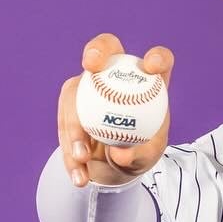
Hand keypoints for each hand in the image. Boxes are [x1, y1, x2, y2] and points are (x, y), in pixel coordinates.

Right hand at [58, 34, 173, 187]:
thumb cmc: (139, 153)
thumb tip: (119, 152)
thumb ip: (138, 155)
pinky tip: (78, 174)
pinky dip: (69, 148)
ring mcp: (90, 84)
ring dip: (74, 122)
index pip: (158, 60)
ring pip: (76, 91)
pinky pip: (64, 119)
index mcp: (148, 81)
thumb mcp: (146, 158)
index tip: (151, 68)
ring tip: (82, 157)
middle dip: (96, 50)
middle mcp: (117, 73)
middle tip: (91, 66)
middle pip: (106, 48)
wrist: (114, 166)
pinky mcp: (70, 101)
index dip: (157, 58)